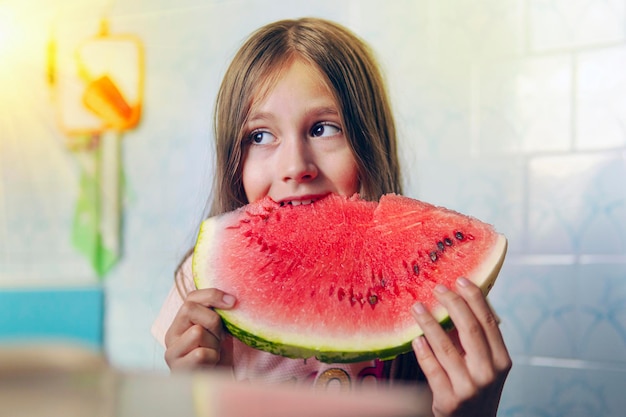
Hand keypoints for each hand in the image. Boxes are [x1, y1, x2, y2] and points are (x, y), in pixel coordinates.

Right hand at [164, 288, 235, 370]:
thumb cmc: (216, 356)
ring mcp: (172, 351)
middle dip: (212, 321)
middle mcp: (171, 334)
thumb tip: (231, 299)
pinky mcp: (178, 367)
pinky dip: (212, 357)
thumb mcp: (216, 331)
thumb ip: (216, 314)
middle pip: (190, 309)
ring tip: (214, 352)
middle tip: (219, 337)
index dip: (213, 295)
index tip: (233, 302)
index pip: (191, 297)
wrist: (212, 385)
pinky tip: (211, 364)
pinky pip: (201, 353)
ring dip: (213, 343)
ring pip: (197, 331)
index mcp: (180, 322)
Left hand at [410, 277, 511, 416]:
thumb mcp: (485, 366)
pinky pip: (432, 370)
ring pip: (446, 347)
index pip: (489, 322)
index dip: (475, 298)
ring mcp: (469, 388)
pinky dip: (423, 352)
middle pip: (470, 330)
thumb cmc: (476, 390)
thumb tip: (457, 301)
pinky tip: (415, 338)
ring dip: (430, 323)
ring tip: (417, 307)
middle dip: (453, 304)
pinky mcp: (449, 401)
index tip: (461, 279)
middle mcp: (489, 374)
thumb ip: (475, 340)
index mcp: (502, 361)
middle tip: (437, 287)